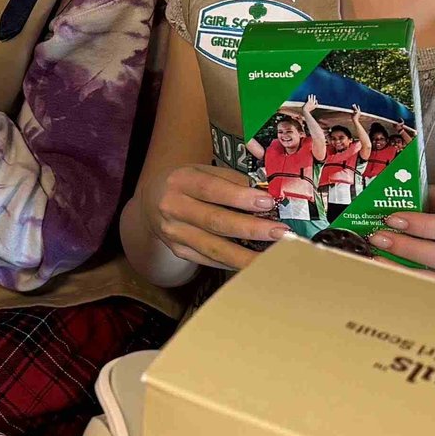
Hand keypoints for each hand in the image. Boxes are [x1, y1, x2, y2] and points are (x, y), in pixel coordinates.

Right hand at [142, 165, 288, 271]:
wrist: (154, 200)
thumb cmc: (189, 183)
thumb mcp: (205, 171)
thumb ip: (233, 181)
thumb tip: (269, 195)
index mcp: (181, 181)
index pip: (211, 189)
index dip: (240, 197)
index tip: (268, 202)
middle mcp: (173, 207)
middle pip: (215, 221)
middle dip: (251, 228)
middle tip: (280, 232)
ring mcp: (174, 233)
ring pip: (214, 248)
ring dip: (247, 255)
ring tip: (274, 256)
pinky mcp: (179, 251)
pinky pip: (210, 260)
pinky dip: (235, 263)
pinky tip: (256, 263)